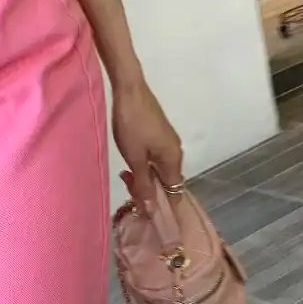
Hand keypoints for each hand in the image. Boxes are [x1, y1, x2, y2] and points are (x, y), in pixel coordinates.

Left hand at [112, 79, 182, 212]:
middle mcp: (176, 152)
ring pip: (160, 169)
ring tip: (126, 175)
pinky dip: (144, 165)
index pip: (175, 191)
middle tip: (129, 188)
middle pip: (167, 181)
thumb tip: (152, 209)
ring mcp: (168, 141)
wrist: (129, 89)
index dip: (164, 205)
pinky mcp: (159, 134)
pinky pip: (156, 158)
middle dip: (150, 190)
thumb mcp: (134, 158)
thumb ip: (143, 184)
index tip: (149, 214)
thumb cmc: (131, 125)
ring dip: (144, 177)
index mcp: (173, 159)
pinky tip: (130, 164)